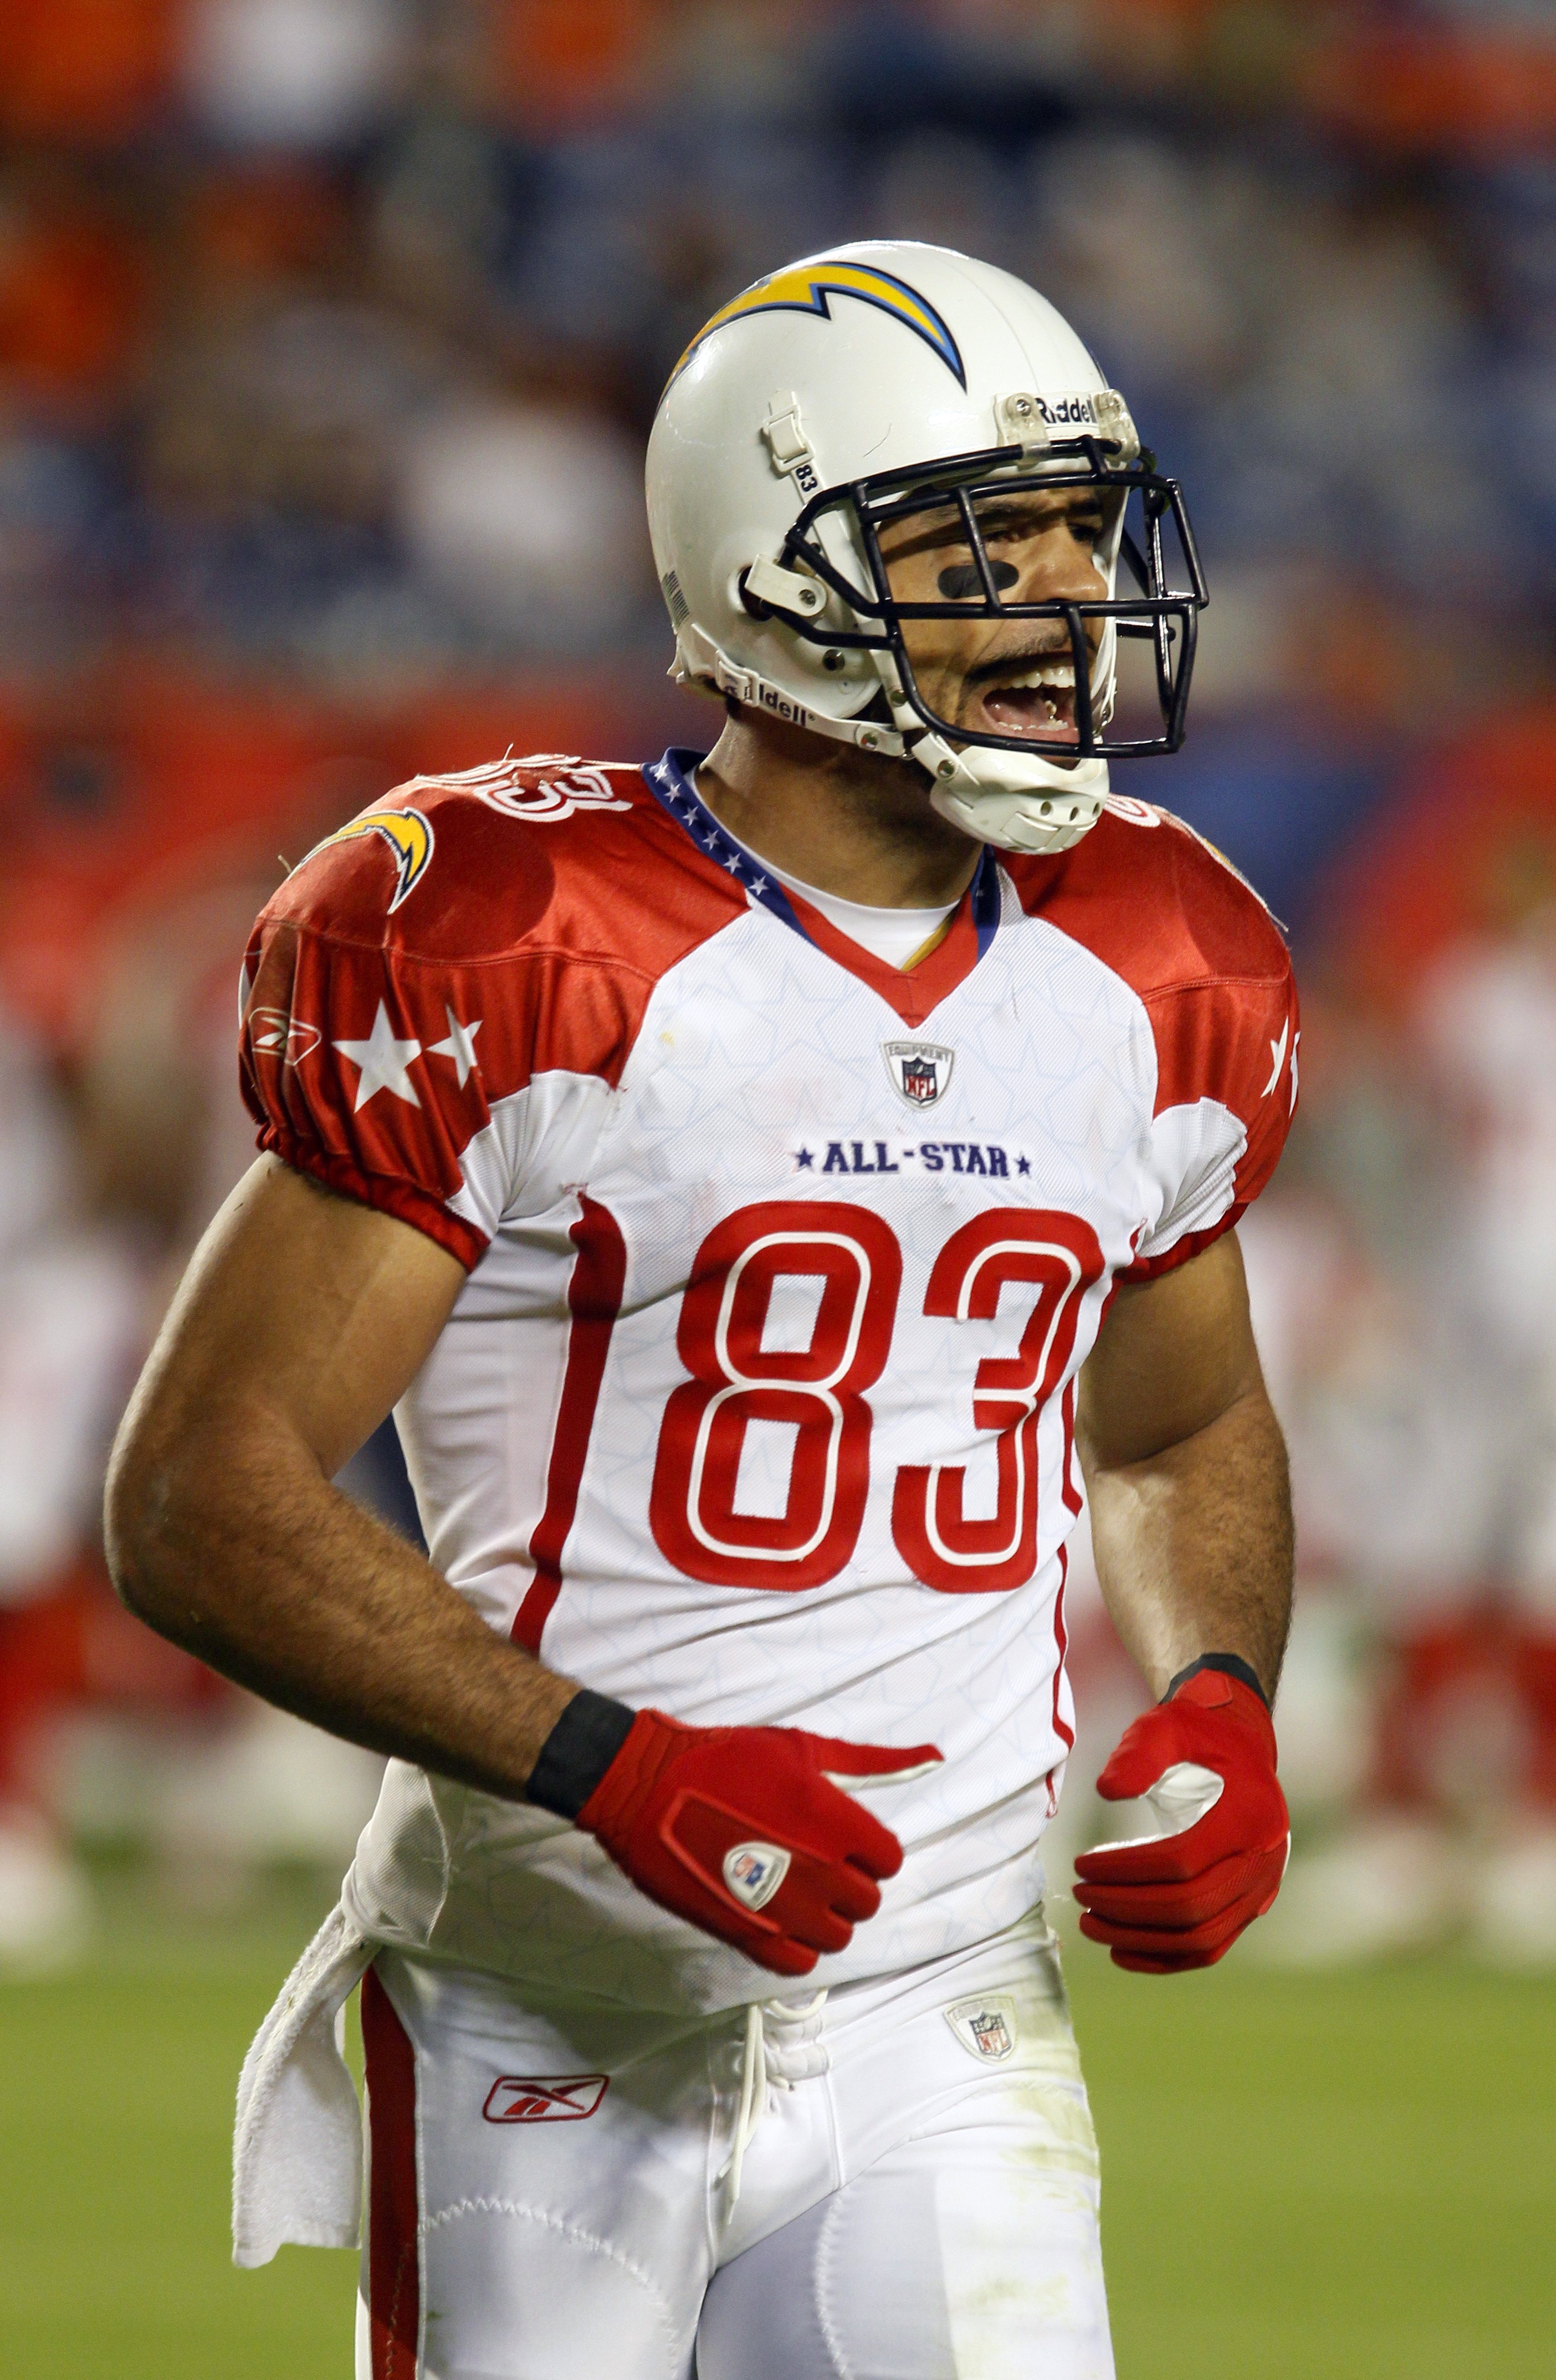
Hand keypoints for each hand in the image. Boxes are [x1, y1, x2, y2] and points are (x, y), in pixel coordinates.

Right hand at [577, 1709, 940, 1976]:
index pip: (889, 1859)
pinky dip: (796, 1945)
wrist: (648, 1789)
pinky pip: (800, 1962)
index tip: (843, 1839)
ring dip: (824, 1916)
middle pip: (867, 1901)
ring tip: (794, 1888)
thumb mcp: (801, 1747)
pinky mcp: (749, 1935)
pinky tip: (777, 1915)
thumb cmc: (725, 1759)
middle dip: (849, 1882)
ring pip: (838, 1936)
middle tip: (816, 1861)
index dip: (869, 1849)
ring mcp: (785, 1908)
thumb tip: (933, 1756)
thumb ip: (871, 1761)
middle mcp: (821, 1871)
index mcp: (837, 1822)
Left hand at [1071, 1666, 1287, 1972]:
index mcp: (1248, 1816)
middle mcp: (1263, 1860)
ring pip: (1200, 1937)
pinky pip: (1210, 1947)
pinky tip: (1122, 1950)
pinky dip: (1166, 1958)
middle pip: (1190, 1907)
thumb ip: (1139, 1753)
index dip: (1126, 1869)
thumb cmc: (1201, 1736)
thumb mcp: (1169, 1726)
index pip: (1182, 1861)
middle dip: (1127, 1908)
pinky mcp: (1251, 1906)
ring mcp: (1261, 1889)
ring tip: (1091, 1924)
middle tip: (1081, 1897)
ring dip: (1140, 1939)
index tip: (1082, 1864)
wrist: (1243, 1748)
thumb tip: (1107, 1791)